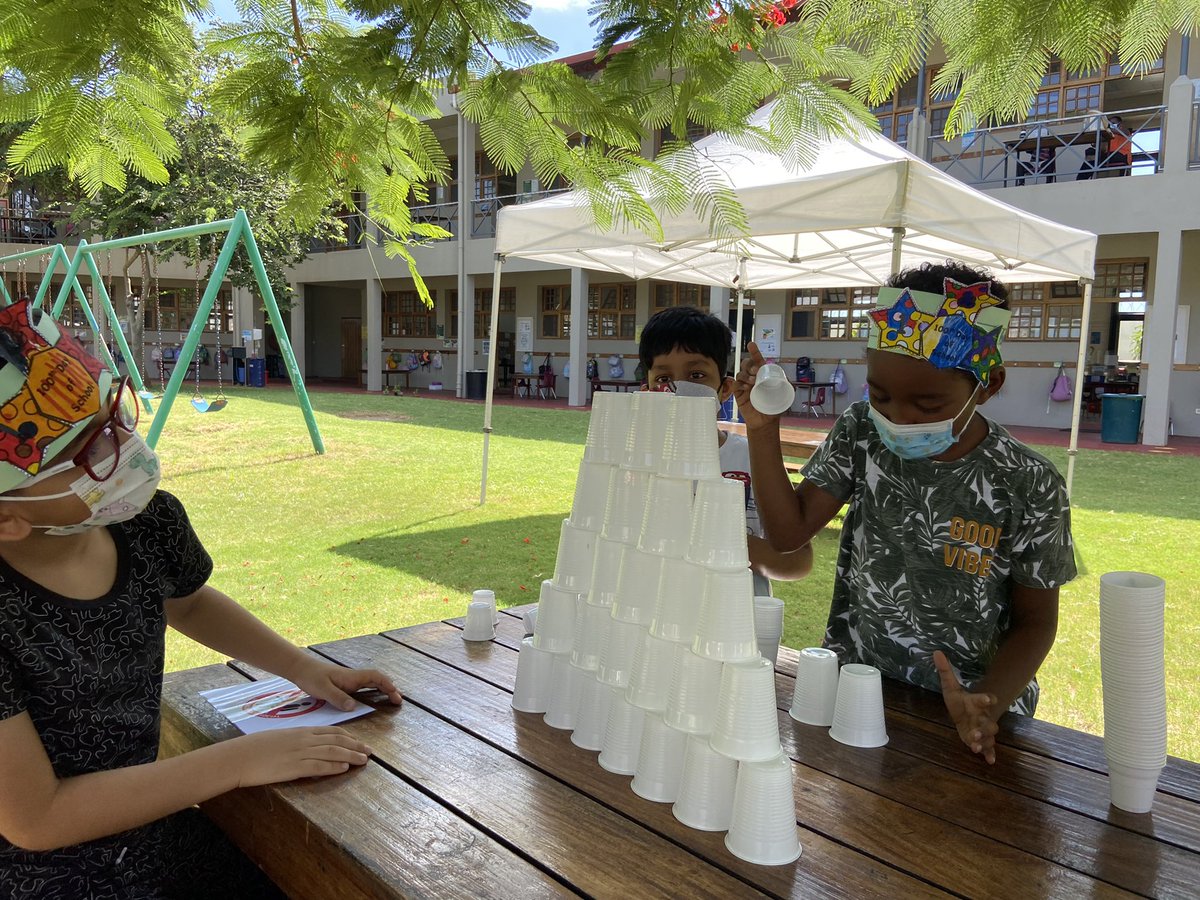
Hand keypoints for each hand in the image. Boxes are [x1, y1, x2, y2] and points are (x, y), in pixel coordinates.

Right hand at [232, 727, 371, 786]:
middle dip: (355, 746)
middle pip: (337, 741)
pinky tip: (344, 769)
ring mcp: (300, 753)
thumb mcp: (281, 737)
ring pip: (333, 753)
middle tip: (369, 751)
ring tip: (364, 760)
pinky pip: (319, 767)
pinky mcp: (294, 768)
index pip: (331, 731)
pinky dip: (334, 767)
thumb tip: (308, 744)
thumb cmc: (256, 748)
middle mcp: (305, 740)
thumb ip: (297, 740)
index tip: (358, 741)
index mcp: (302, 731)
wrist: (241, 756)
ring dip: (351, 756)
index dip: (348, 736)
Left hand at [289, 658, 402, 711]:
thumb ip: (338, 698)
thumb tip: (354, 707)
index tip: (395, 694)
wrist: (302, 669)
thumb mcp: (323, 689)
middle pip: (378, 680)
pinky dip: (374, 690)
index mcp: (352, 677)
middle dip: (390, 688)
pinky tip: (374, 697)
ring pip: (372, 683)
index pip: (375, 677)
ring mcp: (350, 681)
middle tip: (399, 701)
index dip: (387, 684)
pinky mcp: (345, 684)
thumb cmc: (312, 677)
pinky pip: (364, 686)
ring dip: (383, 689)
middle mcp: (354, 678)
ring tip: (392, 698)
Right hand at [732, 342, 778, 428]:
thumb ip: (784, 384)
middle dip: (749, 364)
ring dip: (745, 375)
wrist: (765, 422)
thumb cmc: (773, 407)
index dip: (754, 352)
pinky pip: (735, 384)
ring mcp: (744, 385)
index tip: (751, 345)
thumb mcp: (783, 394)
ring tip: (752, 382)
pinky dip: (739, 383)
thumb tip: (784, 376)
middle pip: (746, 364)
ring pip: (740, 373)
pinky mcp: (738, 394)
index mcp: (763, 375)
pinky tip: (746, 388)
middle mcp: (752, 378)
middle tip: (755, 371)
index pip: (757, 360)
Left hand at [933, 651, 998, 764]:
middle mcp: (983, 716)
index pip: (984, 699)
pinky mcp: (983, 740)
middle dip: (985, 727)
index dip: (987, 699)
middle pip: (990, 722)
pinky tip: (990, 761)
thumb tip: (935, 651)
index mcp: (977, 702)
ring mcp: (984, 729)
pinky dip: (990, 754)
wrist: (969, 714)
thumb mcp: (951, 687)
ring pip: (989, 736)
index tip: (990, 699)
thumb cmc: (960, 701)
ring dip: (984, 741)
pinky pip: (989, 748)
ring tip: (976, 746)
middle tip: (976, 730)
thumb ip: (945, 671)